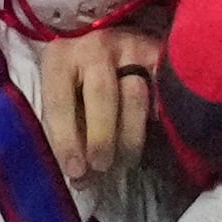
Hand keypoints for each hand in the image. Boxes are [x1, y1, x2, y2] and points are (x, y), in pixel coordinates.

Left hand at [38, 25, 162, 181]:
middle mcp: (93, 47)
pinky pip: (162, 88)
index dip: (66, 139)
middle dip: (102, 137)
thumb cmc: (80, 80)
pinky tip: (155, 133)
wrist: (110, 42)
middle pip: (101, 95)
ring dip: (131, 134)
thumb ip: (70, 135)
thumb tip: (81, 179)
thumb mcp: (65, 98)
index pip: (59, 100)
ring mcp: (129, 46)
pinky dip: (160, 113)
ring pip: (135, 94)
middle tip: (102, 166)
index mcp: (60, 58)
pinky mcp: (157, 52)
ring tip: (126, 161)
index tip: (75, 170)